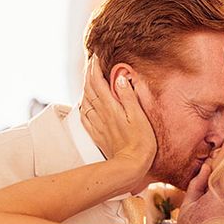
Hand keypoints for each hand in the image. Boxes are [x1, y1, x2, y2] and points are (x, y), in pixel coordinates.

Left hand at [80, 56, 156, 190]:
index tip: (97, 56)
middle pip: (89, 88)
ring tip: (89, 78)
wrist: (130, 167)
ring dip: (86, 86)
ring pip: (85, 100)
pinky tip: (85, 103)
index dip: (95, 67)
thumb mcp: (139, 117)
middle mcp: (100, 113)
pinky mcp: (97, 134)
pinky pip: (85, 115)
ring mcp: (97, 124)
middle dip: (89, 73)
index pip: (97, 81)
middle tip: (92, 63)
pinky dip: (83, 104)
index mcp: (111, 107)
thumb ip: (128, 96)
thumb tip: (119, 78)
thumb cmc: (140, 144)